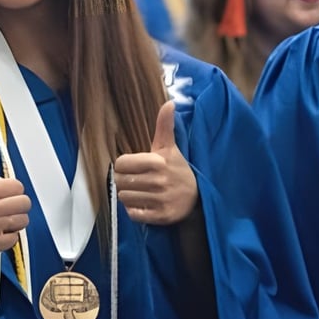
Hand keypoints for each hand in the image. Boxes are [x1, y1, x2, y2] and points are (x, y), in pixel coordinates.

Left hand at [114, 101, 197, 224]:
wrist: (197, 198)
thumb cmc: (177, 169)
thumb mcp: (170, 147)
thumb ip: (164, 126)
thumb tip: (169, 102)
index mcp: (158, 161)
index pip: (121, 163)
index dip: (122, 166)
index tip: (130, 167)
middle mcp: (159, 181)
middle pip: (120, 181)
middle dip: (123, 181)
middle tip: (133, 180)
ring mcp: (160, 200)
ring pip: (125, 198)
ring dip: (128, 196)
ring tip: (139, 191)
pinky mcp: (161, 216)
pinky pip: (133, 214)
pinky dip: (134, 210)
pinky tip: (143, 204)